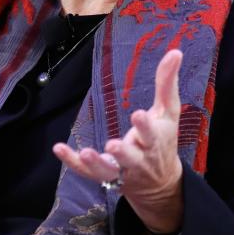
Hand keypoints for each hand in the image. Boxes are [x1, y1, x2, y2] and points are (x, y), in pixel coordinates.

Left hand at [54, 49, 183, 233]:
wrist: (160, 182)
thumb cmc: (164, 140)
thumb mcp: (168, 112)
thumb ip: (167, 83)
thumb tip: (175, 51)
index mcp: (155, 141)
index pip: (151, 135)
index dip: (145, 126)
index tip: (138, 115)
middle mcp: (139, 159)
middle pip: (131, 158)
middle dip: (123, 152)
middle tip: (114, 145)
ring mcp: (121, 170)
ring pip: (108, 170)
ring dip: (96, 163)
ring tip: (86, 152)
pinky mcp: (105, 177)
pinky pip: (86, 172)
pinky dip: (72, 162)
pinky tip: (59, 148)